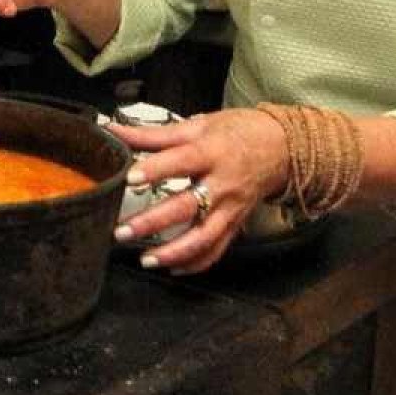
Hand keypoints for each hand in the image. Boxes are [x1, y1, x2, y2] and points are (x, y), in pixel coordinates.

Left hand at [105, 108, 290, 274]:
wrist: (282, 148)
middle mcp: (221, 184)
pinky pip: (216, 250)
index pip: (179, 162)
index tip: (129, 178)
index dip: (154, 170)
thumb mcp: (197, 126)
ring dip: (173, 253)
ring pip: (203, 237)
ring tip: (146, 260)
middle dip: (153, 222)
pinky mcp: (236, 224)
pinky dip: (195, 263)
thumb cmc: (237, 132)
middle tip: (123, 231)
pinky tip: (172, 268)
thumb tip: (114, 130)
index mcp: (210, 152)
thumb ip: (152, 134)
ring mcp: (230, 208)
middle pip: (187, 207)